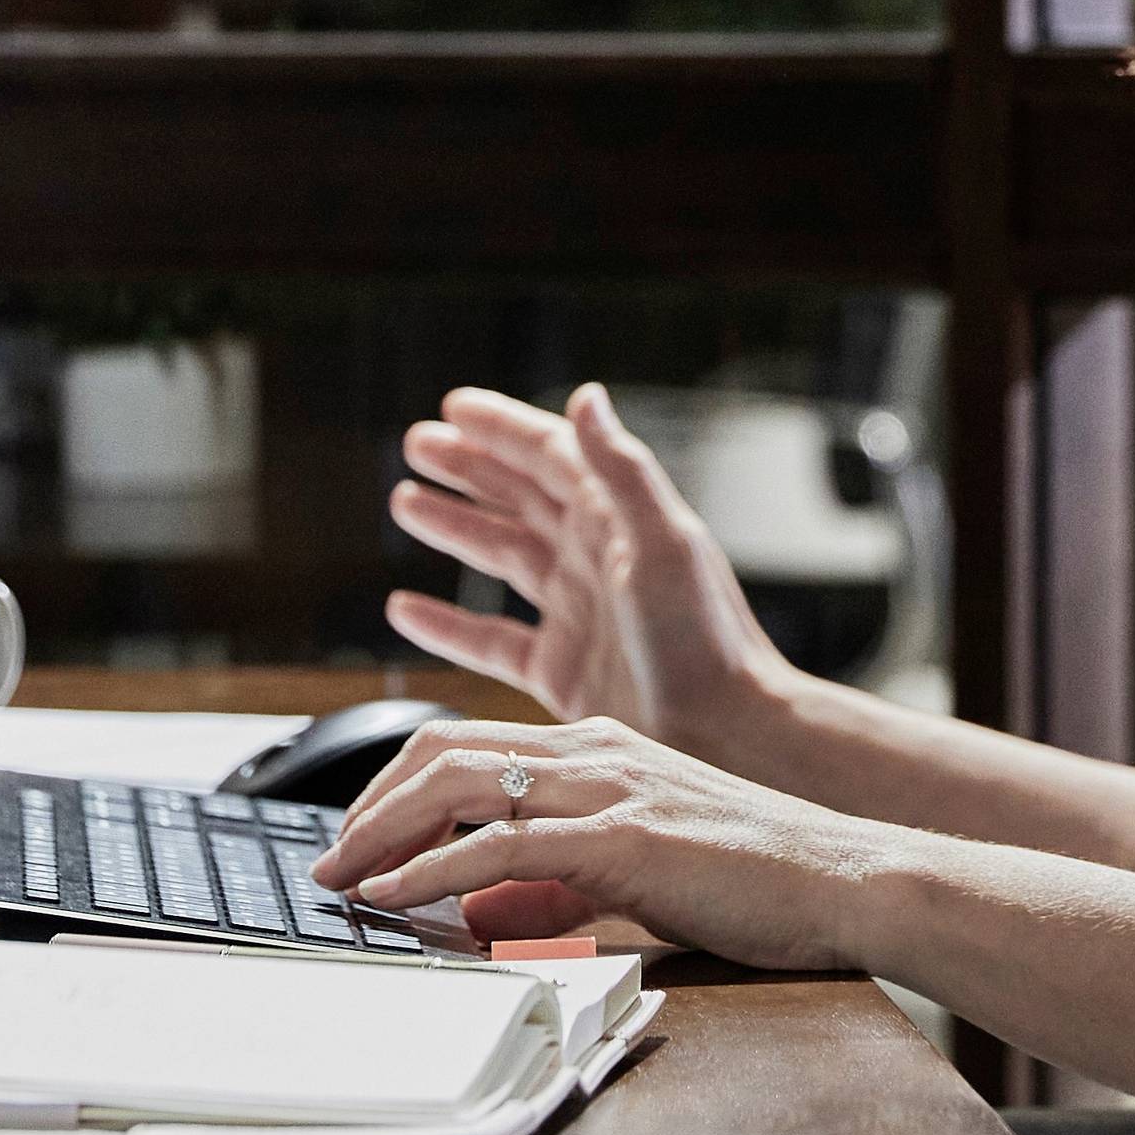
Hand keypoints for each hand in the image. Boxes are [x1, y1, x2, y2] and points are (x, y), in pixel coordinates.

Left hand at [310, 714, 886, 973]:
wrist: (844, 878)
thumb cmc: (757, 880)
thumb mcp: (639, 867)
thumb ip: (561, 877)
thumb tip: (481, 908)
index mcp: (596, 748)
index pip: (464, 744)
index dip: (398, 784)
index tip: (358, 829)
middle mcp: (590, 753)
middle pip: (440, 752)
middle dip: (370, 804)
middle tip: (329, 857)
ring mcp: (603, 788)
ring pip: (455, 785)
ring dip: (382, 833)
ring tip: (341, 876)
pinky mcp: (618, 837)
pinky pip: (499, 846)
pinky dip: (434, 869)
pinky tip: (399, 895)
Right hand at [384, 381, 794, 764]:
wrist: (730, 739)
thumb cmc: (704, 640)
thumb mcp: (662, 543)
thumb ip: (621, 469)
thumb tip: (585, 395)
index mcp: (617, 520)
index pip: (550, 456)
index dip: (503, 428)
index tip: (454, 405)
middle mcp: (594, 559)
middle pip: (519, 497)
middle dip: (468, 467)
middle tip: (416, 443)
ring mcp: (575, 615)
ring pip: (500, 557)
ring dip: (454, 527)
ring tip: (404, 502)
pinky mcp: (560, 673)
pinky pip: (488, 641)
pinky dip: (446, 625)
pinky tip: (404, 611)